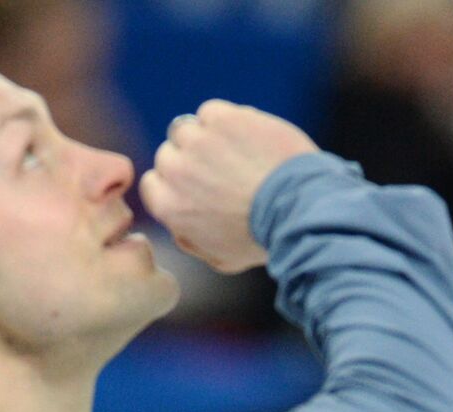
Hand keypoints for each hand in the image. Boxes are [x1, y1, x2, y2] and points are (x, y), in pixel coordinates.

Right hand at [139, 100, 317, 273]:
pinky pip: (212, 112)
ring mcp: (197, 141)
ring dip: (210, 138)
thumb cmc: (263, 239)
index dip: (178, 183)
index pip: (154, 182)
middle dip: (194, 160)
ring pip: (189, 129)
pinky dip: (230, 122)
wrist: (298, 209)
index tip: (201, 186)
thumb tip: (177, 223)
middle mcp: (175, 170)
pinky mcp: (222, 119)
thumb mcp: (220, 258)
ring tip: (241, 155)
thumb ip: (190, 239)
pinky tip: (251, 139)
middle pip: (171, 153)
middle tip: (226, 171)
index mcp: (169, 205)